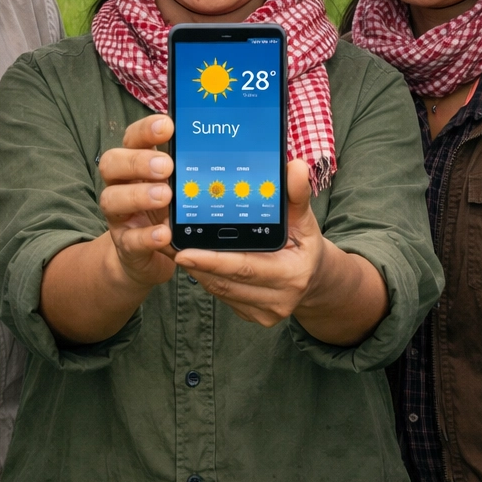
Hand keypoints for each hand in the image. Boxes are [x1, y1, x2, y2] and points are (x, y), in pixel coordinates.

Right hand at [95, 114, 178, 289]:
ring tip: (165, 196)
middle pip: (112, 163)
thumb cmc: (168, 213)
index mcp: (136, 164)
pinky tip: (164, 233)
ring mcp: (119, 216)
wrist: (150, 257)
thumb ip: (188, 169)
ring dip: (138, 195)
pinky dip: (146, 236)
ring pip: (111, 199)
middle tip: (166, 166)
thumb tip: (215, 146)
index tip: (168, 126)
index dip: (145, 130)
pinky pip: (129, 239)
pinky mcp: (125, 245)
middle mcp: (121, 185)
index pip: (132, 139)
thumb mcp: (179, 188)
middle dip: (137, 161)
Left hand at [173, 159, 329, 326]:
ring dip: (196, 268)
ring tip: (174, 245)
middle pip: (225, 281)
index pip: (245, 267)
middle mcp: (278, 299)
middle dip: (195, 262)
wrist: (313, 276)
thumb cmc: (304, 243)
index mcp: (292, 274)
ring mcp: (263, 312)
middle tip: (168, 243)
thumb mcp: (305, 218)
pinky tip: (193, 258)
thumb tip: (295, 167)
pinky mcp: (251, 315)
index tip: (185, 251)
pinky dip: (205, 276)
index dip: (213, 261)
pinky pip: (221, 294)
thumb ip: (297, 194)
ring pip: (218, 289)